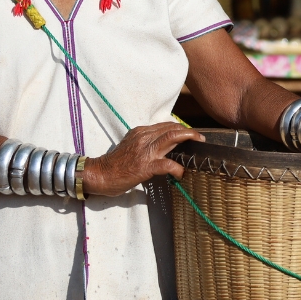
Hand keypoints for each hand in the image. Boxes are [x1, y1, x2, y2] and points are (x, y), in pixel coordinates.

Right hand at [83, 122, 203, 197]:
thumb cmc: (116, 164)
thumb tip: (163, 147)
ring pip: (172, 138)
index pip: (165, 125)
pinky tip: (181, 173)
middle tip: (200, 138)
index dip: (180, 128)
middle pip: (172, 128)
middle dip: (189, 132)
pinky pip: (167, 164)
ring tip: (199, 146)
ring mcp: (145, 151)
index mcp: (140, 132)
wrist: (100, 174)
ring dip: (189, 140)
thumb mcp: (131, 146)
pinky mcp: (145, 165)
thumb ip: (146, 143)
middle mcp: (144, 137)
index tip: (190, 134)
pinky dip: (177, 167)